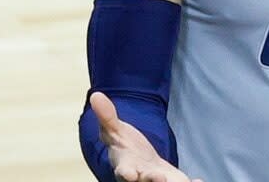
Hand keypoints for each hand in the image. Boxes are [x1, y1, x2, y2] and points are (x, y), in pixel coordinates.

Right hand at [90, 92, 204, 181]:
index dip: (126, 174)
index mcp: (125, 166)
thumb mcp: (114, 130)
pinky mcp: (172, 181)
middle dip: (151, 181)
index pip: (123, 172)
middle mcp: (140, 178)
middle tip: (160, 179)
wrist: (139, 162)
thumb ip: (107, 116)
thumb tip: (96, 95)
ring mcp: (156, 181)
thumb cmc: (124, 147)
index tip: (130, 175)